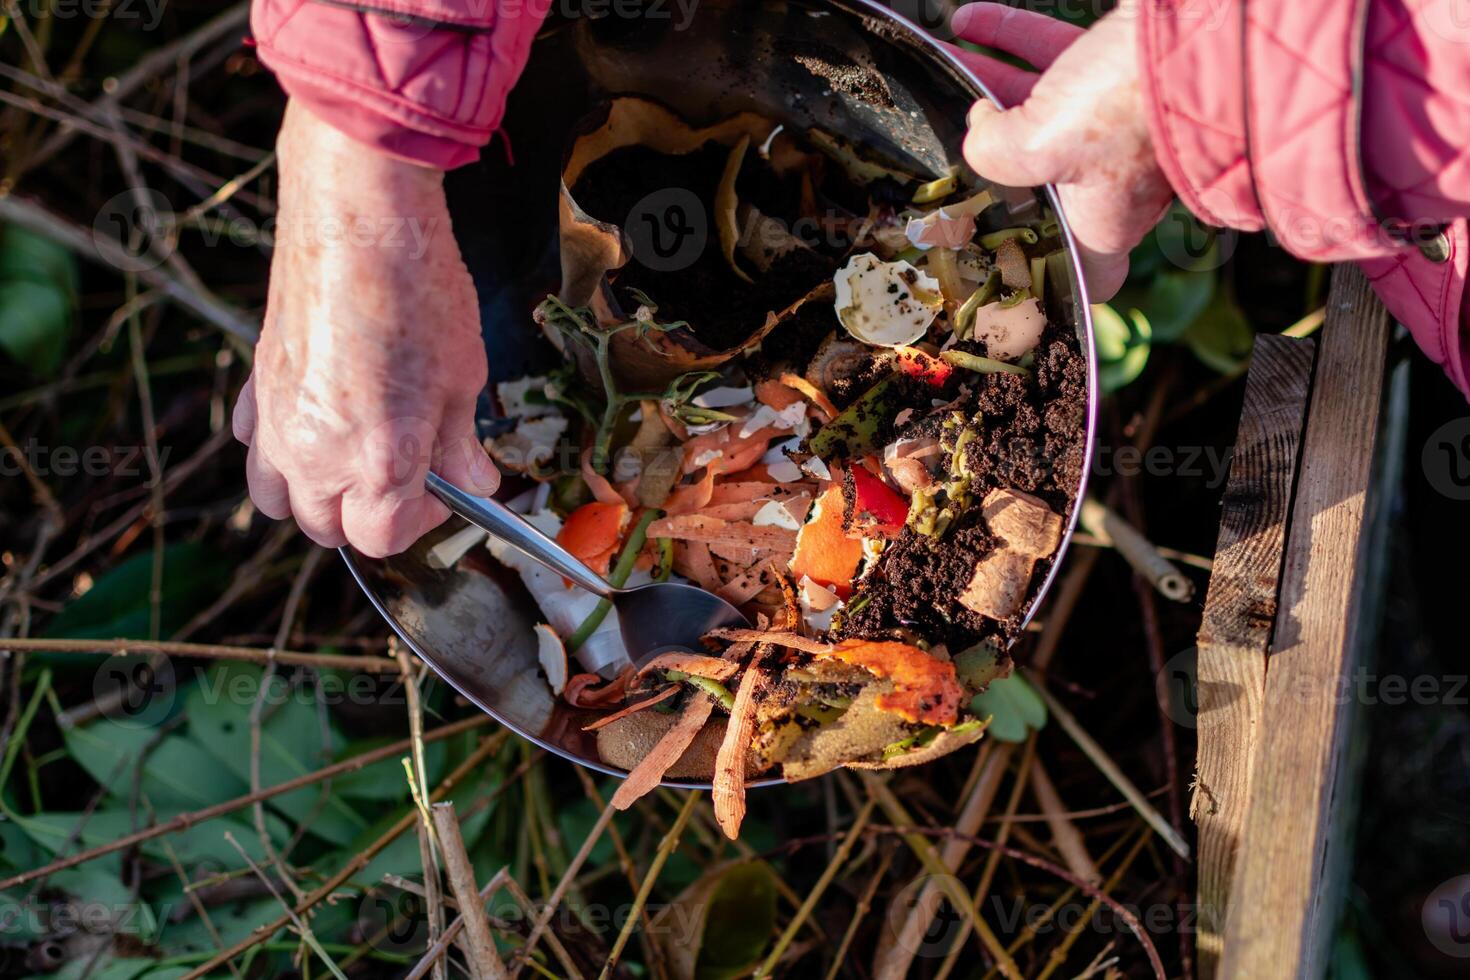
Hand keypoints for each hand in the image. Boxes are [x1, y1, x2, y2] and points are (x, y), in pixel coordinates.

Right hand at [232, 101, 498, 556]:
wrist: (358, 217)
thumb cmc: (419, 288)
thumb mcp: (463, 375)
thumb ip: (459, 442)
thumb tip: (474, 481)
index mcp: (378, 461)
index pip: (384, 536)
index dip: (419, 522)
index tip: (443, 492)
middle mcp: (317, 454)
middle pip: (328, 528)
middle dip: (370, 516)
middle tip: (408, 479)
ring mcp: (277, 422)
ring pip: (278, 499)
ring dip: (317, 496)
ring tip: (357, 463)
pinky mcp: (257, 384)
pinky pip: (255, 446)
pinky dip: (280, 452)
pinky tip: (316, 423)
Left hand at [946, 3, 1174, 298]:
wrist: (1205, 28)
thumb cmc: (1130, 106)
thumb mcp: (1042, 146)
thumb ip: (996, 153)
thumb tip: (978, 132)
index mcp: (1101, 222)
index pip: (1082, 273)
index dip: (1048, 272)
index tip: (1003, 256)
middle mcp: (1110, 179)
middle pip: (1033, 178)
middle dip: (984, 154)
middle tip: (936, 134)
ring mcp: (1114, 125)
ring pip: (1036, 107)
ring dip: (984, 81)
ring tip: (939, 63)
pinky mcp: (1116, 71)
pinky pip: (1054, 56)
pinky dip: (1012, 36)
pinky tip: (968, 19)